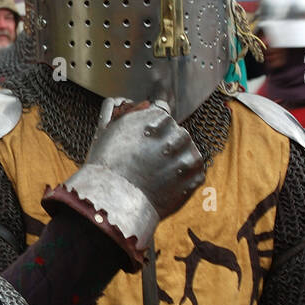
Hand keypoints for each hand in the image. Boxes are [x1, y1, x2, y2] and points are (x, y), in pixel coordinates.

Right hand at [86, 98, 204, 220]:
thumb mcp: (115, 128)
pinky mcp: (195, 176)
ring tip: (158, 176)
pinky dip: (184, 180)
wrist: (116, 201)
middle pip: (179, 134)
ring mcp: (187, 156)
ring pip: (189, 152)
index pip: (164, 117)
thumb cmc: (109, 165)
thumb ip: (137, 113)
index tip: (145, 145)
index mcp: (157, 117)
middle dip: (168, 146)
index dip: (154, 133)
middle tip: (150, 163)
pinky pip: (195, 173)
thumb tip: (158, 104)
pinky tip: (166, 185)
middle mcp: (176, 133)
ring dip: (178, 162)